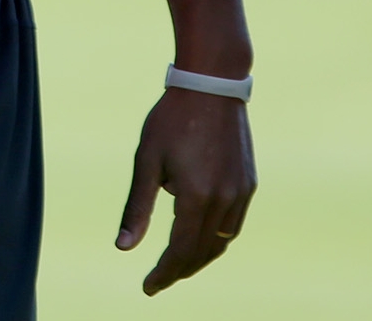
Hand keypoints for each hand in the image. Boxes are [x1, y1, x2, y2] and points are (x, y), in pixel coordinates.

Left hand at [117, 88, 254, 294]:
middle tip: (157, 280)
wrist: (212, 84)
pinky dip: (215, 239)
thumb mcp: (146, 161)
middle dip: (179, 271)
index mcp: (196, 197)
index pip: (180, 252)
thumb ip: (137, 208)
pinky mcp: (248, 183)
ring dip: (198, 258)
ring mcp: (241, 192)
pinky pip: (233, 225)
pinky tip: (199, 237)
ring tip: (176, 265)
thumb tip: (123, 248)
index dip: (163, 273)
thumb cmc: (172, 119)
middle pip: (201, 253)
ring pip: (221, 243)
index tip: (147, 287)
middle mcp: (224, 200)